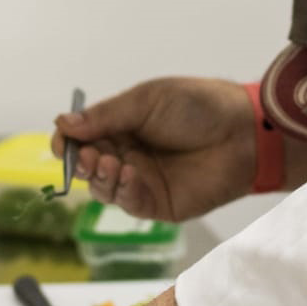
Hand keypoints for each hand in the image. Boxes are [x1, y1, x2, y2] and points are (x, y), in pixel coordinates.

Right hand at [51, 77, 256, 220]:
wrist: (243, 131)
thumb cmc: (199, 107)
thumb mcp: (147, 101)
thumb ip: (106, 115)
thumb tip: (63, 123)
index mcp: (123, 127)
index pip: (84, 138)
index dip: (69, 141)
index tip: (63, 142)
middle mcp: (128, 155)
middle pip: (89, 166)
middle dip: (83, 161)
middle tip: (91, 155)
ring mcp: (142, 181)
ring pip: (103, 188)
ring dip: (99, 178)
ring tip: (110, 162)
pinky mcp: (158, 204)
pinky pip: (129, 204)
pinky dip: (122, 190)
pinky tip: (129, 174)